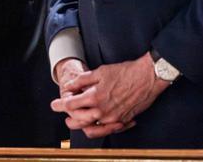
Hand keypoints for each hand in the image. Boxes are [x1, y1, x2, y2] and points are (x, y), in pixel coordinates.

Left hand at [51, 53, 167, 138]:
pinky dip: (98, 128)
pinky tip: (94, 122)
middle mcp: (102, 111)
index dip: (60, 104)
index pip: (71, 105)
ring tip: (76, 120)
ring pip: (91, 129)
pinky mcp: (122, 121)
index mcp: (95, 97)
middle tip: (64, 112)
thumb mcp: (100, 72)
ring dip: (81, 125)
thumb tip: (70, 86)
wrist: (147, 78)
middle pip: (78, 120)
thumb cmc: (125, 72)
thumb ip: (82, 80)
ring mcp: (113, 118)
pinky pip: (106, 130)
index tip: (54, 104)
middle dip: (68, 117)